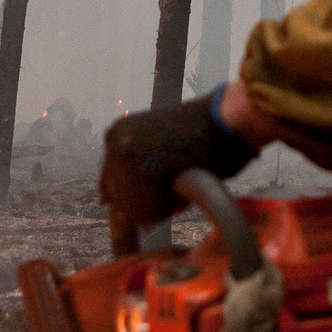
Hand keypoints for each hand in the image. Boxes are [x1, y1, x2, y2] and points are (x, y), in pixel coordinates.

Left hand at [99, 91, 257, 231]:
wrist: (229, 118)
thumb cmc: (201, 134)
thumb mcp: (154, 145)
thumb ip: (128, 169)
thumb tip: (102, 201)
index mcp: (115, 134)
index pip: (110, 185)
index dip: (139, 193)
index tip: (161, 182)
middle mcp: (115, 143)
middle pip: (123, 202)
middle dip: (151, 199)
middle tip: (177, 174)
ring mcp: (129, 156)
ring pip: (138, 210)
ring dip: (163, 204)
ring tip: (183, 176)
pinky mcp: (148, 171)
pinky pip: (154, 213)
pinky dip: (173, 206)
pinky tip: (187, 179)